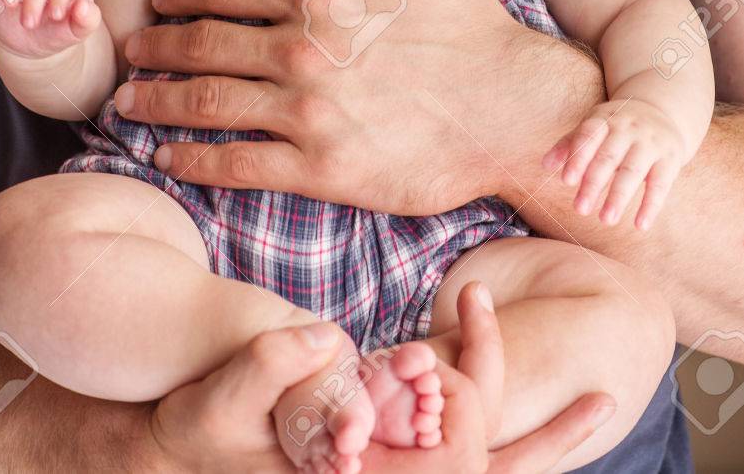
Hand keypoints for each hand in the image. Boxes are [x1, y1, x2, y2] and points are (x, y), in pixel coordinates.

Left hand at [119, 0, 532, 213]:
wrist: (514, 111)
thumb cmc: (472, 27)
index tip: (159, 0)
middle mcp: (302, 51)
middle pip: (202, 44)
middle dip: (155, 46)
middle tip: (130, 50)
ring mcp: (307, 114)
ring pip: (207, 103)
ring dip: (157, 101)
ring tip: (129, 102)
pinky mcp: (320, 170)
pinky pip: (236, 164)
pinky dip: (192, 161)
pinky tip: (166, 159)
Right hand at [122, 289, 614, 473]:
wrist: (177, 450)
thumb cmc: (198, 428)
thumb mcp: (218, 400)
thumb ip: (267, 366)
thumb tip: (323, 335)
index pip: (450, 460)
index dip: (479, 401)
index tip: (480, 321)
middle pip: (486, 471)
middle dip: (545, 442)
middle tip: (602, 398)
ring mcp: (386, 471)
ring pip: (478, 463)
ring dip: (532, 437)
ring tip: (591, 401)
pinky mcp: (380, 455)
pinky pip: (447, 445)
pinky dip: (484, 416)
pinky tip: (504, 380)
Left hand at [542, 97, 686, 229]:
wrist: (663, 109)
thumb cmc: (618, 125)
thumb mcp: (594, 126)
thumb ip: (570, 144)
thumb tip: (544, 165)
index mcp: (605, 119)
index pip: (588, 135)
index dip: (577, 157)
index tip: (566, 181)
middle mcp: (628, 128)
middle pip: (608, 157)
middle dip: (593, 184)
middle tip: (579, 209)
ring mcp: (650, 142)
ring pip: (633, 171)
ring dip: (618, 197)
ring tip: (605, 220)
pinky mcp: (670, 158)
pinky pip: (661, 184)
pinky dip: (650, 205)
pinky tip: (640, 225)